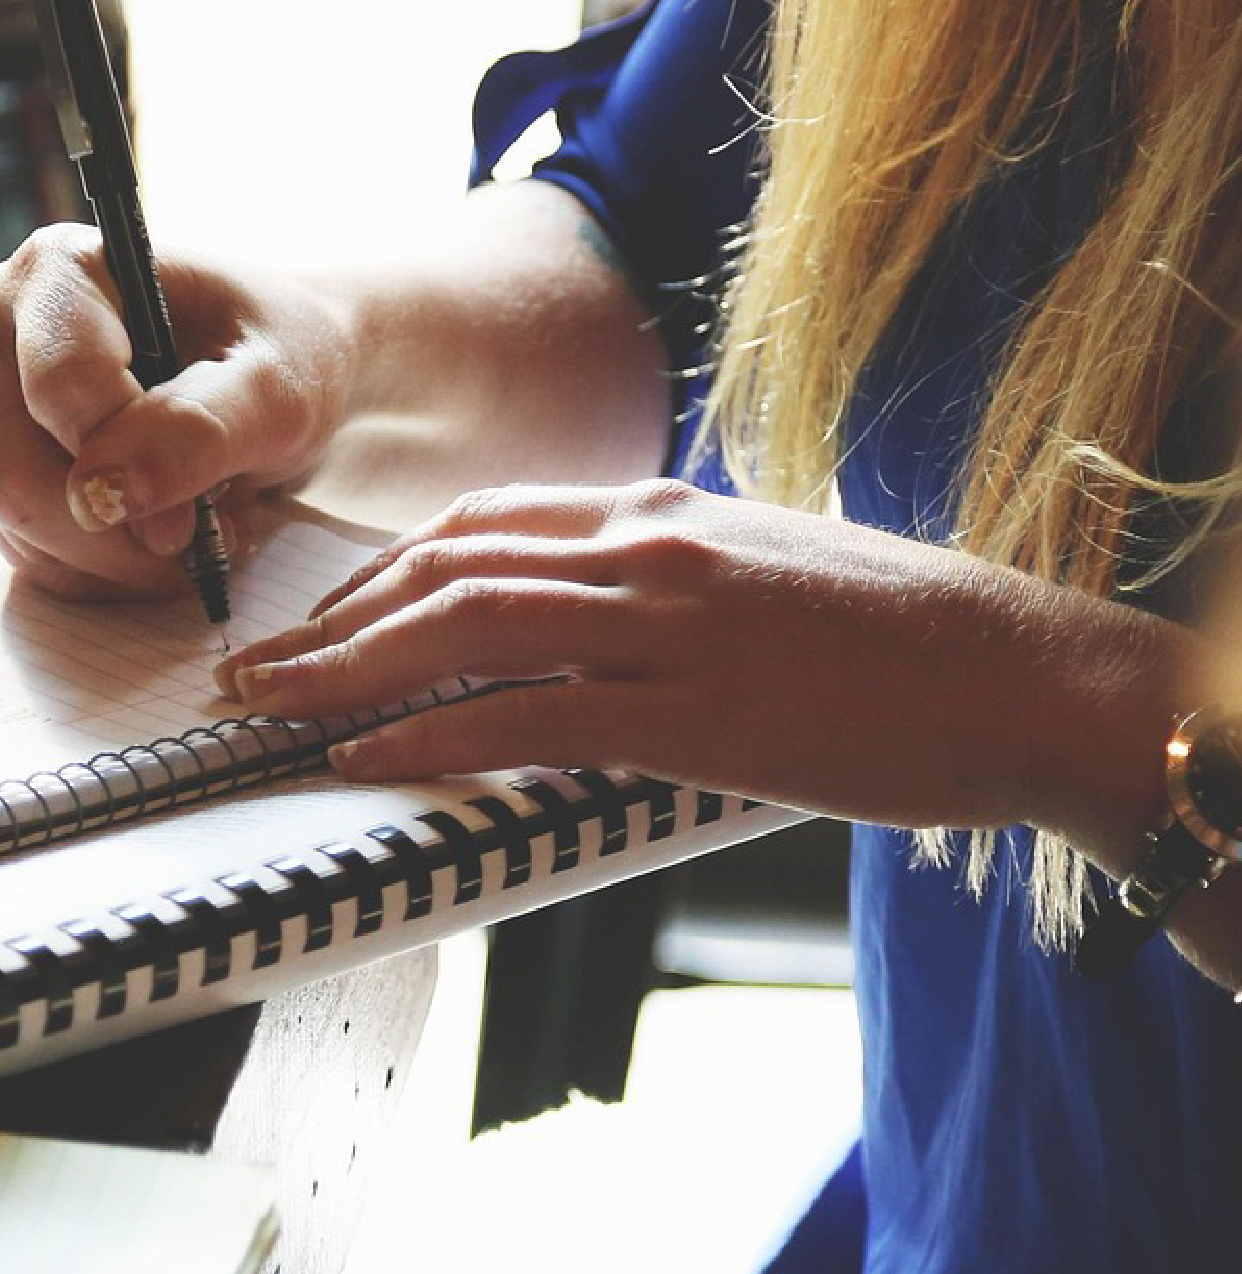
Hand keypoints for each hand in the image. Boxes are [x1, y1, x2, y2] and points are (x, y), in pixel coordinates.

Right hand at [0, 224, 348, 599]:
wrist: (270, 370)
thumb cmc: (280, 357)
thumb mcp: (277, 388)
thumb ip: (200, 429)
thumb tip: (105, 493)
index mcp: (61, 267)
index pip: (58, 392)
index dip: (130, 471)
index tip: (199, 518)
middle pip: (12, 472)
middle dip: (113, 537)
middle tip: (199, 542)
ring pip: (9, 523)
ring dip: (107, 560)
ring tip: (188, 533)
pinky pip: (16, 547)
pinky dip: (91, 568)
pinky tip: (148, 541)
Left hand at [217, 479, 1185, 844]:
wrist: (1021, 671)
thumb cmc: (901, 637)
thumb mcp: (763, 574)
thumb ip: (664, 584)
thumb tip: (588, 622)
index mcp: (660, 512)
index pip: (481, 525)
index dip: (379, 573)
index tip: (321, 618)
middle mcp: (647, 548)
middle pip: (446, 566)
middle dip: (331, 620)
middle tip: (252, 669)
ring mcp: (667, 623)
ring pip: (465, 627)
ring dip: (347, 672)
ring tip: (272, 711)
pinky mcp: (695, 710)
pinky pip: (530, 715)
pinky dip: (432, 737)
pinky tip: (367, 761)